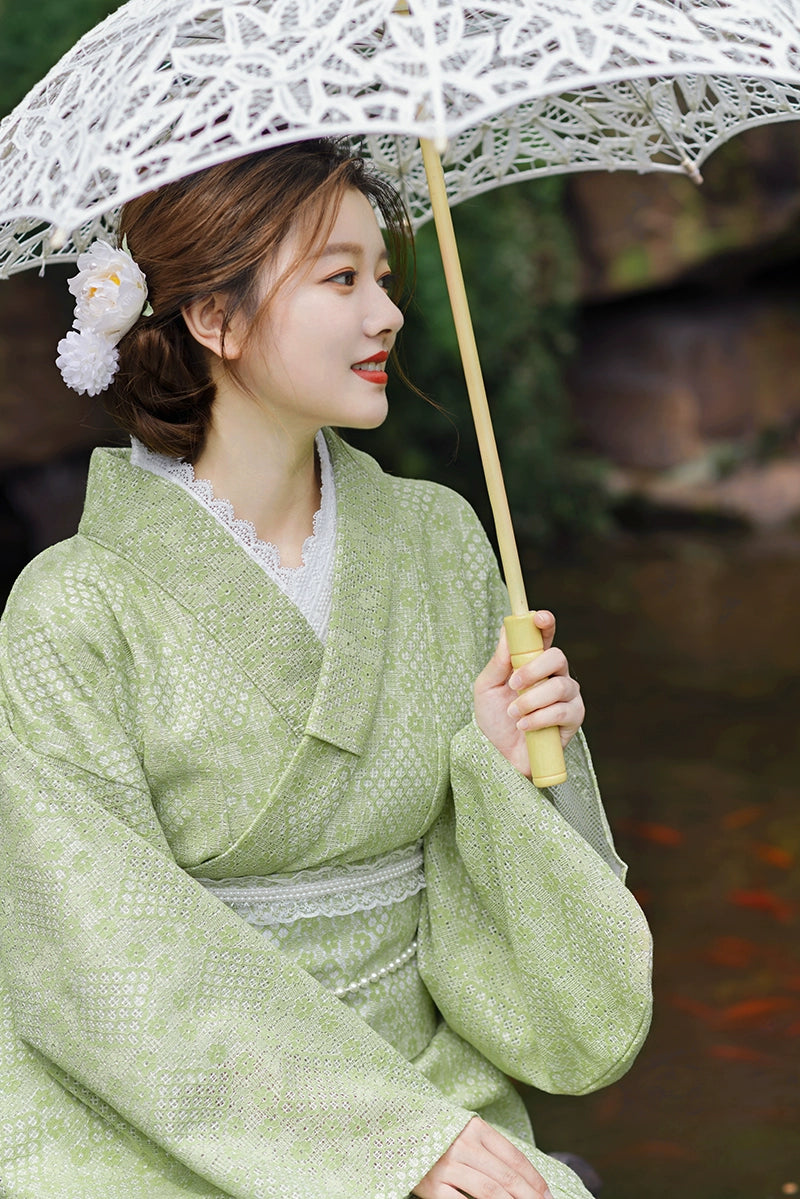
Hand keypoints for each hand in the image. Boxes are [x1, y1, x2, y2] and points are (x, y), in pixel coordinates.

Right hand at [412, 1117, 553, 1198]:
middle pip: (506, 1178)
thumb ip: (490, 1149)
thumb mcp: (465, 1132)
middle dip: (530, 1198)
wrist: (395, 1130)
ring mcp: (446, 1166)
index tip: (548, 1197)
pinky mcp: (432, 1187)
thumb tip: (525, 1179)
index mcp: (475, 1128)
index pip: (514, 1157)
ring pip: (489, 1193)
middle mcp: (462, 1145)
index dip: (535, 1180)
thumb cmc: (438, 1135)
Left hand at [473, 610, 583, 777]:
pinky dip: (539, 718)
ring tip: (514, 714)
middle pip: (557, 656)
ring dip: (531, 700)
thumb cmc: (494, 719)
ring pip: (559, 686)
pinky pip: (562, 711)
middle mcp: (554, 675)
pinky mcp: (574, 718)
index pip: (544, 636)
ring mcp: (567, 696)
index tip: (539, 618)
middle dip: (533, 669)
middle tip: (513, 684)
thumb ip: (499, 660)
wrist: (499, 756)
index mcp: (533, 663)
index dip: (545, 623)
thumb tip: (506, 629)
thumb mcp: (487, 687)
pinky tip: (525, 726)